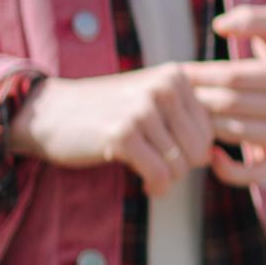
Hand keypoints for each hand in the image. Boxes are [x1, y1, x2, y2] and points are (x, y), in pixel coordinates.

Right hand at [12, 64, 214, 195]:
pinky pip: (161, 175)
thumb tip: (217, 152)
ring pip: (182, 165)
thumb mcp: (150, 98)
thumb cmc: (104, 111)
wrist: (48, 113)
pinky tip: (145, 185)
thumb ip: (185, 114)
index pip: (211, 128)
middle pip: (200, 148)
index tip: (171, 154)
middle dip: (183, 167)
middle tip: (160, 168)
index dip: (194, 150)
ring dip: (168, 179)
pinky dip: (157, 187)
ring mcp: (143, 110)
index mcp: (175, 77)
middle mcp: (164, 88)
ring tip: (151, 176)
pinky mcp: (123, 135)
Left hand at [188, 5, 265, 187]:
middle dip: (199, 98)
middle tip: (173, 95)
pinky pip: (252, 173)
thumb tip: (220, 26)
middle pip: (232, 105)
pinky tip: (209, 154)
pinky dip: (227, 169)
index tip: (179, 72)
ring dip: (204, 126)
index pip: (235, 76)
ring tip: (184, 116)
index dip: (203, 74)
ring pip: (236, 134)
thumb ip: (252, 17)